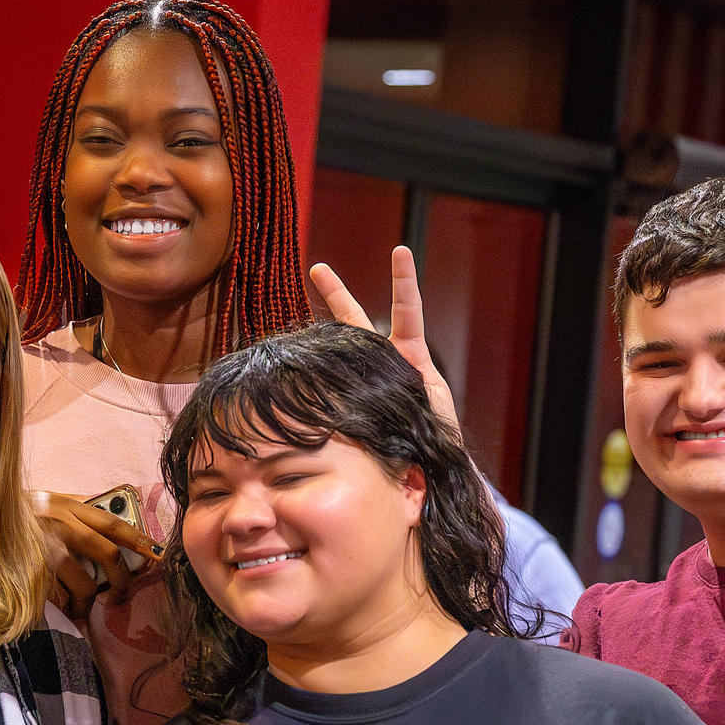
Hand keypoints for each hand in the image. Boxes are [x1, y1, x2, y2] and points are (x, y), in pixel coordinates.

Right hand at [30, 490, 162, 618]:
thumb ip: (74, 512)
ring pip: (85, 583)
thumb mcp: (45, 503)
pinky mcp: (32, 572)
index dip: (139, 540)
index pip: (113, 523)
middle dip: (121, 579)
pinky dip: (67, 609)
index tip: (158, 555)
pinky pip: (59, 598)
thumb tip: (113, 527)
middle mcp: (59, 523)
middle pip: (107, 553)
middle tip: (121, 595)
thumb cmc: (12, 516)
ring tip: (82, 609)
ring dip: (88, 603)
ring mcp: (45, 549)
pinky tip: (63, 612)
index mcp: (66, 505)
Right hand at [308, 245, 460, 438]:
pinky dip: (316, 377)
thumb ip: (417, 399)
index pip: (407, 312)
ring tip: (289, 330)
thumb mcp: (432, 413)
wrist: (426, 473)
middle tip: (317, 267)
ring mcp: (364, 380)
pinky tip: (296, 366)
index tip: (400, 252)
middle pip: (357, 321)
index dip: (404, 282)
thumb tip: (391, 397)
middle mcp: (384, 364)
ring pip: (338, 351)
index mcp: (411, 360)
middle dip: (337, 293)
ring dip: (315, 341)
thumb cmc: (435, 443)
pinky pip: (332, 386)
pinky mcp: (349, 400)